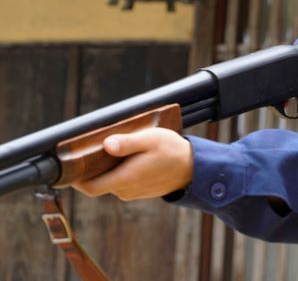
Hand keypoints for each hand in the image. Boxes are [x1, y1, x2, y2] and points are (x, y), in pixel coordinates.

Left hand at [71, 128, 192, 200]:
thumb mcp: (151, 139)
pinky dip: (119, 173)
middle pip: (98, 183)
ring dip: (107, 171)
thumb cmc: (173, 151)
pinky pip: (122, 184)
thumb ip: (128, 143)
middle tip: (89, 151)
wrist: (195, 168)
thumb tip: (107, 145)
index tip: (68, 167)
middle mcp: (127, 190)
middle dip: (91, 170)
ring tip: (110, 151)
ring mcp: (134, 193)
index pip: (90, 187)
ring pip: (110, 183)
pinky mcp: (140, 192)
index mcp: (126, 178)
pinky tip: (126, 159)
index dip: (75, 180)